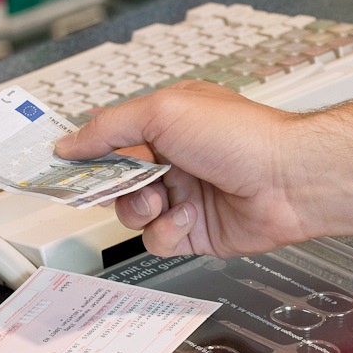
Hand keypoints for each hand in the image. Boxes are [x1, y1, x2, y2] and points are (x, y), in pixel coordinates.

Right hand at [56, 81, 314, 256]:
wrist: (290, 181)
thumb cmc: (241, 136)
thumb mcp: (163, 112)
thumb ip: (110, 127)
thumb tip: (71, 141)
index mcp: (164, 123)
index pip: (109, 138)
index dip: (85, 154)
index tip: (61, 167)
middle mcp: (172, 159)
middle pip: (114, 182)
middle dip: (113, 186)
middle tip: (118, 185)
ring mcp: (183, 196)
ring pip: (131, 215)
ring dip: (141, 210)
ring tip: (163, 200)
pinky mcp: (194, 232)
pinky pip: (157, 240)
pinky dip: (167, 232)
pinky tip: (188, 217)